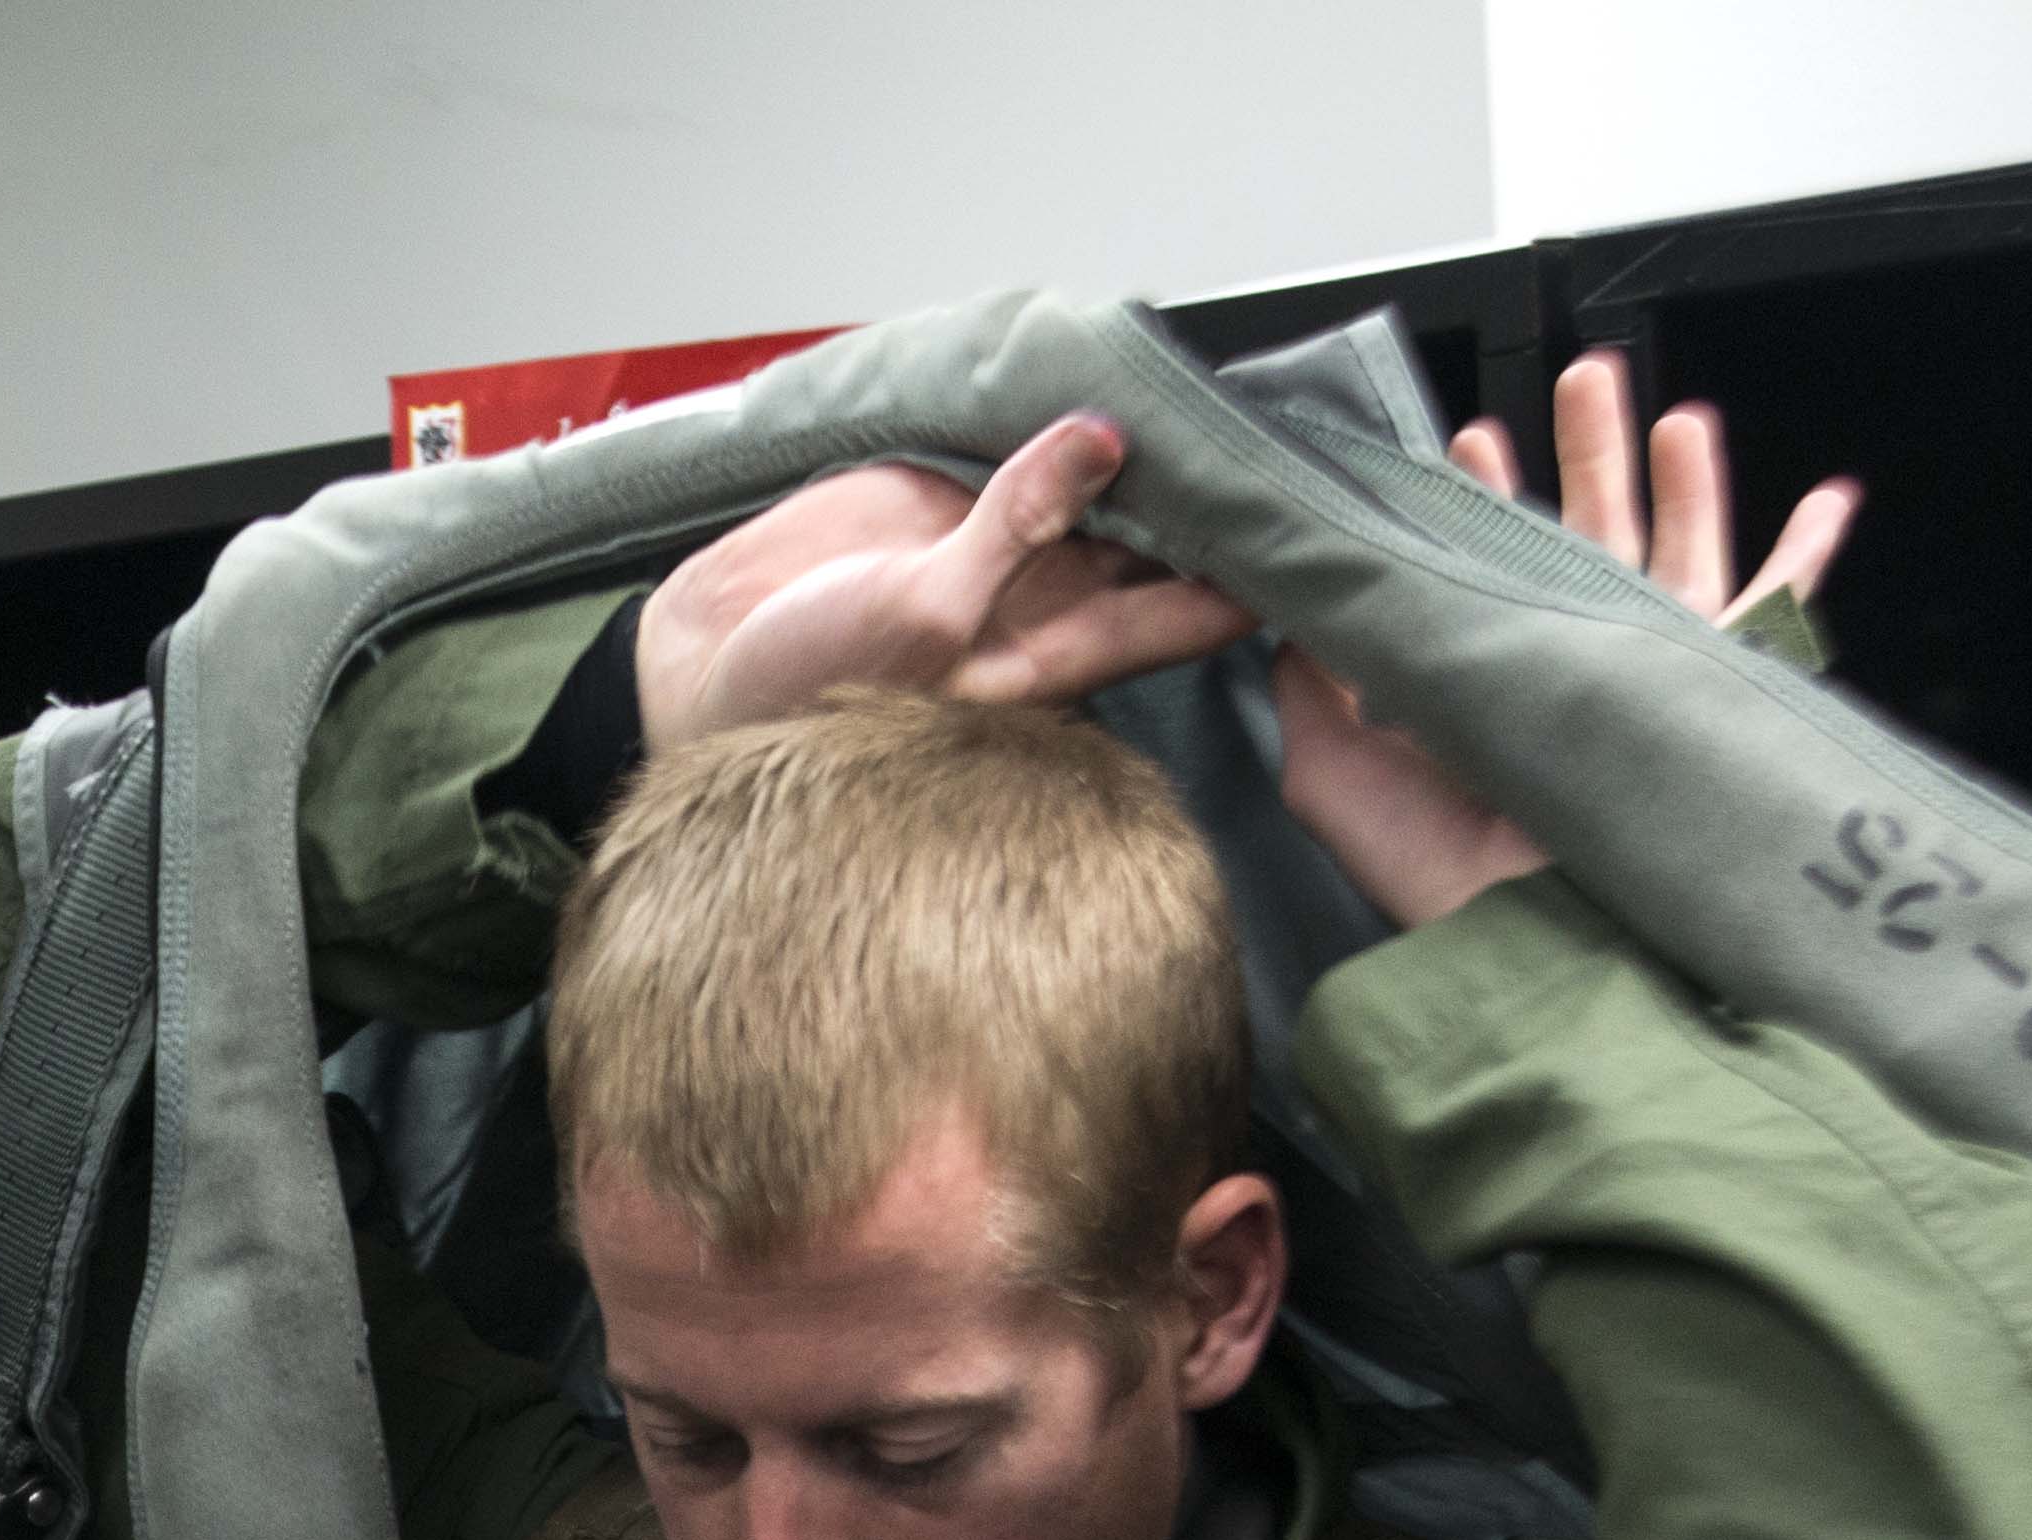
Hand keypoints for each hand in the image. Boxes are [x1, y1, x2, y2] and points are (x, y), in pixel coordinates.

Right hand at [630, 414, 1256, 757]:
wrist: (707, 666)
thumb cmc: (813, 686)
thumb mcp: (925, 613)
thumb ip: (1018, 525)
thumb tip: (1103, 440)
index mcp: (1064, 650)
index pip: (1193, 607)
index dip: (1257, 569)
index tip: (1324, 520)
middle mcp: (1052, 591)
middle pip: (1171, 534)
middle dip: (1225, 490)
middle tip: (1302, 421)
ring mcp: (1009, 533)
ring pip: (1113, 474)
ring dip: (1158, 435)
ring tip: (1230, 375)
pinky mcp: (957, 485)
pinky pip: (1035, 435)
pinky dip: (1073, 401)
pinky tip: (1121, 360)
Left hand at [1262, 352, 1863, 931]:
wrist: (1534, 945)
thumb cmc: (1434, 879)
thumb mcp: (1335, 769)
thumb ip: (1316, 682)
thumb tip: (1302, 605)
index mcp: (1488, 686)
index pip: (1484, 568)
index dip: (1476, 497)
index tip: (1464, 439)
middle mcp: (1572, 679)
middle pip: (1590, 536)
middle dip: (1588, 451)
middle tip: (1585, 375)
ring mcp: (1650, 690)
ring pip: (1679, 554)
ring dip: (1682, 477)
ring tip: (1671, 409)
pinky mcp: (1716, 706)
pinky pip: (1779, 619)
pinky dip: (1807, 557)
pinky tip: (1828, 499)